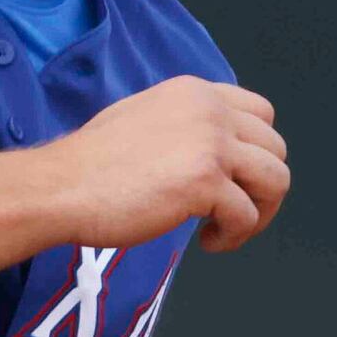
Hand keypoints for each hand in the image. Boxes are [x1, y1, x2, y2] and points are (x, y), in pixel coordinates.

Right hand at [38, 76, 288, 254]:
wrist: (60, 186)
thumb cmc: (89, 164)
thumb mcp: (143, 117)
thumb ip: (182, 123)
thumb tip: (211, 150)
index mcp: (195, 92)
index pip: (261, 113)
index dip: (256, 150)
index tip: (236, 177)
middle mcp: (210, 111)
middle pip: (275, 149)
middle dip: (262, 187)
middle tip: (232, 212)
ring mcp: (211, 144)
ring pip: (275, 180)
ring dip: (259, 212)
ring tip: (225, 229)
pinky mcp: (206, 182)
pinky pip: (247, 215)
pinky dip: (234, 236)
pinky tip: (207, 243)